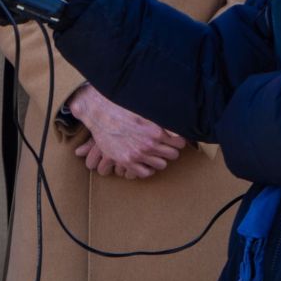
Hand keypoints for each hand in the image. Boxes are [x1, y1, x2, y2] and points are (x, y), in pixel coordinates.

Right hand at [67, 85, 185, 179]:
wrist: (99, 112)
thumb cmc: (122, 107)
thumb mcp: (146, 109)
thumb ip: (162, 117)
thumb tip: (179, 116)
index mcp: (156, 131)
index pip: (180, 143)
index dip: (177, 141)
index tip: (173, 139)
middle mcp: (149, 144)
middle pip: (173, 155)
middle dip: (169, 150)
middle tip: (163, 146)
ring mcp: (138, 154)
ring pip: (161, 165)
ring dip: (159, 159)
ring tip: (153, 153)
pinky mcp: (126, 161)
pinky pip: (145, 173)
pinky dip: (147, 168)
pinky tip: (144, 161)